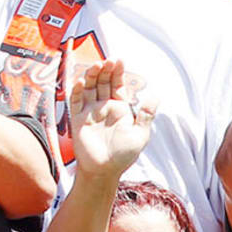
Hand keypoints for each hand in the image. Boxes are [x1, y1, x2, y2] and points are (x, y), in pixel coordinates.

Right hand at [67, 58, 155, 187]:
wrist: (104, 171)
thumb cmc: (123, 155)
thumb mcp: (140, 135)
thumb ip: (146, 115)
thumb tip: (156, 96)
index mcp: (119, 108)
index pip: (117, 85)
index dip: (117, 72)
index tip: (118, 60)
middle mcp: (104, 107)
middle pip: (102, 82)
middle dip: (105, 70)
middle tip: (108, 60)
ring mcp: (90, 111)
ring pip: (88, 87)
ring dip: (91, 75)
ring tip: (96, 65)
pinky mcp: (77, 119)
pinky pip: (75, 101)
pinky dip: (76, 90)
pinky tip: (80, 81)